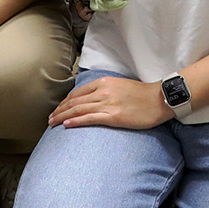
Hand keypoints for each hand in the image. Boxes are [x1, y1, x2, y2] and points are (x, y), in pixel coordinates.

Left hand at [50, 75, 172, 129]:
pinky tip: (66, 125)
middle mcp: (103, 91)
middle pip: (74, 101)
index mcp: (103, 82)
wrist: (159, 99)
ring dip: (62, 116)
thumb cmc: (142, 94)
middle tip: (49, 119)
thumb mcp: (119, 86)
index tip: (57, 109)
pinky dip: (76, 121)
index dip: (64, 102)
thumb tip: (92, 99)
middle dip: (59, 110)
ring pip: (78, 109)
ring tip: (52, 123)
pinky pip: (90, 118)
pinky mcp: (113, 116)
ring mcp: (107, 103)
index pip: (77, 93)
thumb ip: (105, 90)